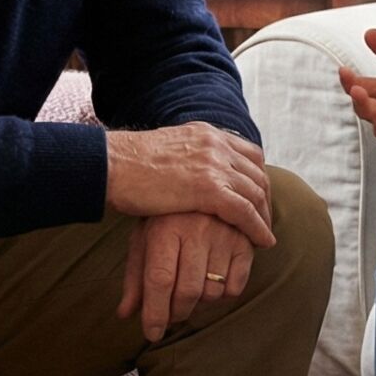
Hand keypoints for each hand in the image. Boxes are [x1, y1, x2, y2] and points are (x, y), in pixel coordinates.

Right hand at [105, 123, 274, 247]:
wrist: (111, 165)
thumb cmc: (126, 165)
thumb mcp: (165, 151)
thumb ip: (185, 158)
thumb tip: (189, 172)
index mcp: (206, 133)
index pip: (249, 154)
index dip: (258, 178)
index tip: (258, 198)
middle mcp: (216, 144)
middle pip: (257, 173)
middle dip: (265, 199)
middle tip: (265, 221)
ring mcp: (214, 164)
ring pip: (255, 192)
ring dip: (264, 216)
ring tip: (264, 236)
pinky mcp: (209, 188)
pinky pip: (245, 211)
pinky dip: (257, 227)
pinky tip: (262, 242)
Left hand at [117, 211, 255, 341]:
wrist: (201, 182)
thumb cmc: (166, 218)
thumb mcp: (144, 240)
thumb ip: (135, 277)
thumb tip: (125, 314)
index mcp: (165, 228)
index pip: (159, 280)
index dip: (155, 313)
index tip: (152, 333)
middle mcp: (196, 229)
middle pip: (187, 291)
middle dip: (176, 314)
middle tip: (170, 315)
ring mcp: (224, 234)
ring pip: (212, 292)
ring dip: (199, 305)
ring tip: (190, 295)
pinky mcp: (245, 240)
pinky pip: (235, 287)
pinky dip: (223, 295)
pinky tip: (212, 283)